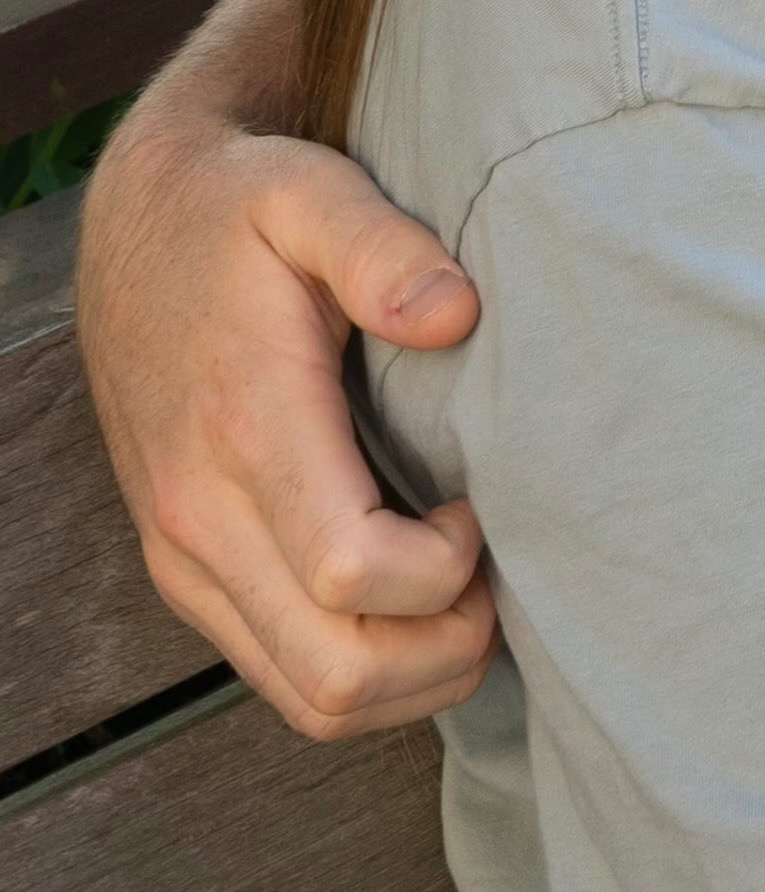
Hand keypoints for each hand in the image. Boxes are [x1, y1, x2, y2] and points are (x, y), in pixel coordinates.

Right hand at [82, 112, 496, 737]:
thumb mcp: (310, 193)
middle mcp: (200, 517)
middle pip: (336, 673)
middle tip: (501, 573)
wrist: (135, 230)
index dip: (448, 568)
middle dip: (445, 650)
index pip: (352, 571)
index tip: (482, 503)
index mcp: (245, 430)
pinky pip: (282, 673)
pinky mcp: (189, 573)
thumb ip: (383, 248)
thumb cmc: (238, 212)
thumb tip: (456, 314)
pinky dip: (366, 668)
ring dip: (413, 675)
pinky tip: (420, 597)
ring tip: (472, 592)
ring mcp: (187, 559)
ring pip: (311, 698)